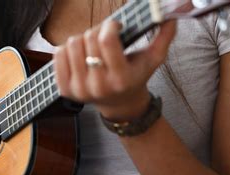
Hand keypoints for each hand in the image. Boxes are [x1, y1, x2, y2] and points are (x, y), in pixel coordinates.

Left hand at [54, 20, 175, 121]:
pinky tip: (80, 55)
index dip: (110, 26)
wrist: (120, 104)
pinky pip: (57, 54)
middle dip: (97, 31)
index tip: (115, 26)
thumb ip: (165, 36)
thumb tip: (171, 14)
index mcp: (121, 79)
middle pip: (88, 38)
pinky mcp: (65, 90)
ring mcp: (80, 90)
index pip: (106, 40)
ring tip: (93, 47)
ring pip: (71, 44)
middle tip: (104, 37)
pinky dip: (68, 49)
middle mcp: (99, 87)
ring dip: (82, 39)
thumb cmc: (136, 76)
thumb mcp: (154, 59)